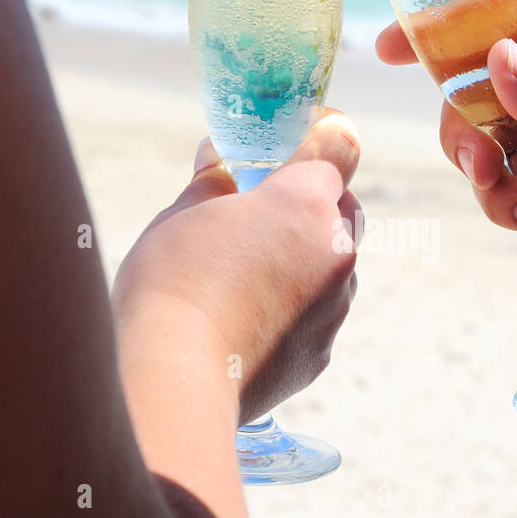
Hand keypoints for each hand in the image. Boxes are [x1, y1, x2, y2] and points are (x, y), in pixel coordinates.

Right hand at [113, 109, 361, 421]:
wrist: (175, 379)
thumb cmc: (171, 285)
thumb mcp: (181, 215)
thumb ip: (212, 183)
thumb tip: (218, 161)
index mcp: (305, 203)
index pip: (339, 147)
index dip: (322, 137)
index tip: (303, 138)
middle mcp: (336, 252)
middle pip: (345, 210)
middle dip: (314, 204)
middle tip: (264, 210)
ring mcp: (334, 308)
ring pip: (335, 267)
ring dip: (306, 260)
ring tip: (247, 274)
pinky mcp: (320, 354)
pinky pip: (317, 316)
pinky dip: (294, 309)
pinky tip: (246, 319)